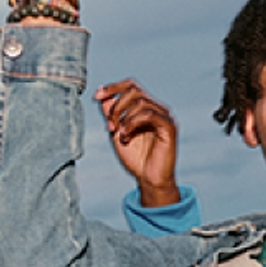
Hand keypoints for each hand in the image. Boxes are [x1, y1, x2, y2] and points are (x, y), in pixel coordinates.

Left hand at [95, 78, 181, 207]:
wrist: (148, 179)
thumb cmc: (135, 158)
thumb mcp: (116, 133)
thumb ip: (111, 114)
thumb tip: (102, 94)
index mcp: (145, 108)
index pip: (131, 86)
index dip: (113, 87)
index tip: (96, 96)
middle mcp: (156, 109)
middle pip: (134, 90)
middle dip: (116, 106)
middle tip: (109, 126)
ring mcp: (164, 117)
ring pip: (141, 101)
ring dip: (123, 118)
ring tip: (119, 135)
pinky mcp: (169, 127)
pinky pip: (149, 114)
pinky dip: (133, 123)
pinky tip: (125, 136)